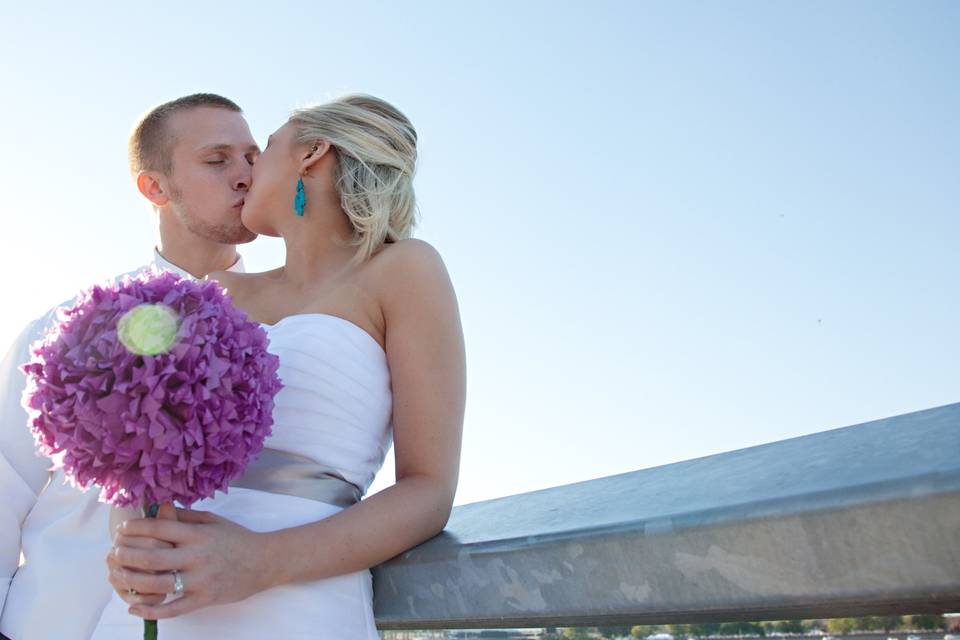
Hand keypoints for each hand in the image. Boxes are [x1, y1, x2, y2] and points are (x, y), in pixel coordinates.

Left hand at [108, 506, 272, 619]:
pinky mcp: (204, 599)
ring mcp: (200, 580)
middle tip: (113, 552)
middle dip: (127, 554)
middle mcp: (197, 556)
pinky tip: (133, 608)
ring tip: (116, 577)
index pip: (160, 528)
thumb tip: (158, 508)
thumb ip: (185, 517)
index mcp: (198, 534)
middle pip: (152, 556)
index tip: (122, 529)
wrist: (264, 562)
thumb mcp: (213, 521)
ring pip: (157, 583)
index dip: (136, 528)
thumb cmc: (236, 539)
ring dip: (131, 581)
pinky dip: (150, 611)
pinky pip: (173, 609)